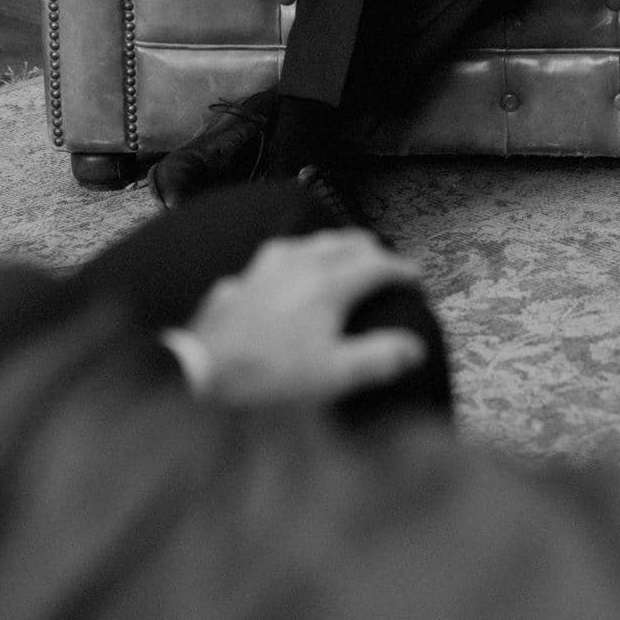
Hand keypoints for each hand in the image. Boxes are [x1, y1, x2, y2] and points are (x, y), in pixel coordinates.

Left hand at [174, 231, 427, 405]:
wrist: (203, 371)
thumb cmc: (272, 376)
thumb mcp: (334, 375)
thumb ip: (379, 357)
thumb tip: (416, 346)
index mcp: (328, 285)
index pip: (375, 265)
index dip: (400, 268)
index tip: (415, 276)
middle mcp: (299, 264)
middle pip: (343, 243)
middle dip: (369, 249)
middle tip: (385, 260)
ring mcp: (265, 267)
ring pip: (309, 243)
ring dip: (334, 246)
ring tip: (343, 254)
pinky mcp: (241, 279)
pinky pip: (278, 257)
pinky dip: (298, 258)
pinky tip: (289, 270)